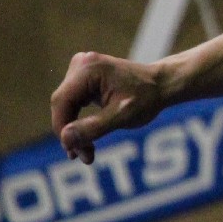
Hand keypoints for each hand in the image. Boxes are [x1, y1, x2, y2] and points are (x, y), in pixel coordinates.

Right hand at [51, 51, 167, 163]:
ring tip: (87, 154)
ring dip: (74, 131)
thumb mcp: (123, 116)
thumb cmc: (147, 98)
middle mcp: (81, 64)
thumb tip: (65, 138)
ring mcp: (81, 70)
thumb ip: (94, 127)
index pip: (61, 101)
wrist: (162, 85)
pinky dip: (79, 123)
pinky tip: (86, 142)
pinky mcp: (84, 79)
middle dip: (71, 133)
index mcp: (88, 69)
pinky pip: (73, 104)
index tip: (73, 152)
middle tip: (85, 157)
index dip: (62, 128)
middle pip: (62, 105)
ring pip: (66, 107)